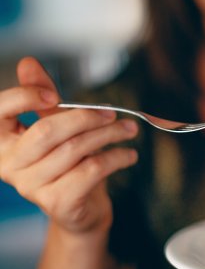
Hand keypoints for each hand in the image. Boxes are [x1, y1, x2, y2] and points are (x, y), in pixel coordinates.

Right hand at [0, 57, 138, 235]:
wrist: (81, 206)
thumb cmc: (66, 161)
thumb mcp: (54, 126)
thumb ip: (41, 96)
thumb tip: (27, 62)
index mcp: (2, 141)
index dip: (25, 96)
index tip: (53, 95)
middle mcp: (9, 165)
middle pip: (48, 130)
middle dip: (86, 117)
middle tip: (113, 112)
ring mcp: (32, 187)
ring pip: (75, 149)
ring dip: (109, 134)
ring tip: (129, 129)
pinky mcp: (58, 202)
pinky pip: (91, 170)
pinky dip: (116, 157)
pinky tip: (129, 154)